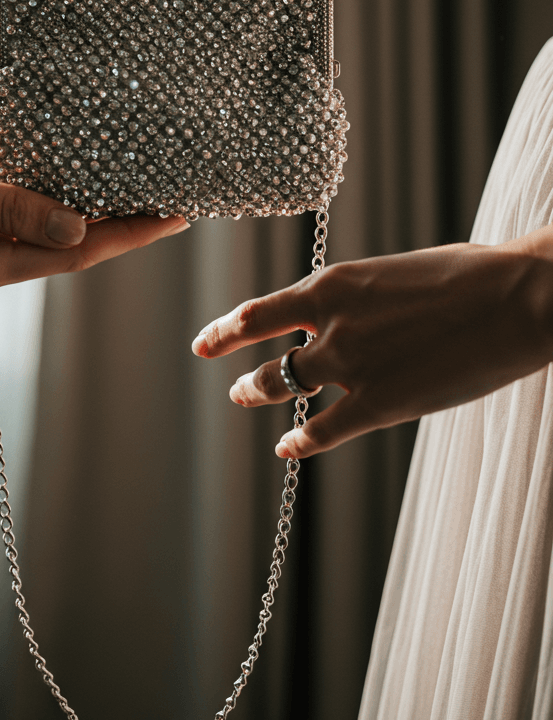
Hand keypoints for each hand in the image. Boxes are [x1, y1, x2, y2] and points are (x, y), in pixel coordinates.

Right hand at [0, 125, 187, 300]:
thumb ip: (6, 207)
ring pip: (30, 248)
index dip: (127, 237)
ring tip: (125, 199)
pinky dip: (35, 219)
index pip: (69, 257)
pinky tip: (54, 197)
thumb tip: (76, 232)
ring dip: (77, 227)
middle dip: (113, 234)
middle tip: (165, 204)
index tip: (176, 218)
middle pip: (57, 257)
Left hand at [191, 229, 552, 457]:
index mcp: (333, 284)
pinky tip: (287, 447)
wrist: (514, 298)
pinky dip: (299, 441)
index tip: (206, 341)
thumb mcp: (394, 273)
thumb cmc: (468, 276)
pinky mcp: (381, 404)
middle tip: (230, 383)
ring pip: (285, 388)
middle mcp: (330, 324)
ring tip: (247, 400)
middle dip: (241, 371)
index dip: (226, 330)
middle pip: (265, 355)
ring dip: (260, 397)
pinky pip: (323, 430)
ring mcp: (352, 366)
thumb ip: (362, 297)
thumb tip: (353, 314)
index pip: (259, 312)